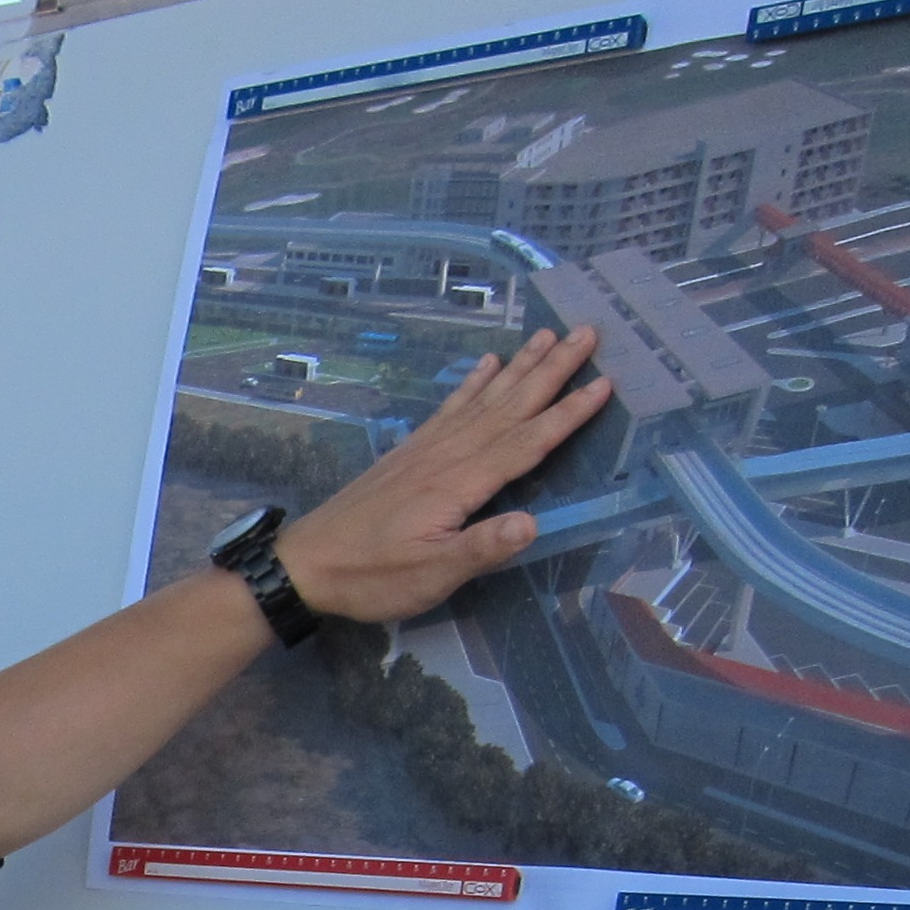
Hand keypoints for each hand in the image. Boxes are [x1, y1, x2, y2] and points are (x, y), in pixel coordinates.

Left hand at [273, 324, 612, 624]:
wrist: (305, 563)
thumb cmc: (370, 577)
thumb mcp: (429, 576)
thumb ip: (480, 549)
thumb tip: (532, 524)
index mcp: (458, 483)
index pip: (525, 444)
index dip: (566, 415)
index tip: (604, 384)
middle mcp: (446, 455)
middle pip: (509, 405)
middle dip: (551, 370)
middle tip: (588, 333)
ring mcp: (425, 449)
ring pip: (483, 399)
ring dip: (518, 367)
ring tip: (548, 335)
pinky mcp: (408, 453)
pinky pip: (449, 407)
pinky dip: (471, 383)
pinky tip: (485, 364)